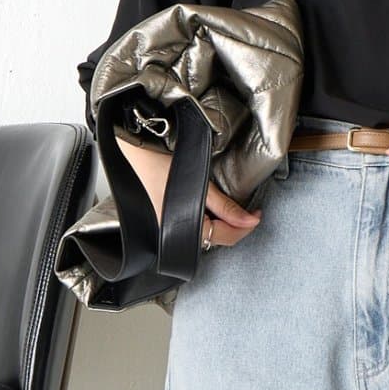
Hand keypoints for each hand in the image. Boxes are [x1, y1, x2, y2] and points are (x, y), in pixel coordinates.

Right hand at [114, 132, 261, 245]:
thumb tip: (249, 221)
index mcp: (182, 229)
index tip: (257, 215)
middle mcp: (172, 233)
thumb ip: (224, 206)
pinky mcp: (164, 220)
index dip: (245, 227)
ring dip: (220, 224)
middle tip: (247, 211)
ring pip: (204, 234)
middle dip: (234, 227)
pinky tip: (209, 207)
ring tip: (230, 208)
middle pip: (216, 239)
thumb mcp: (198, 183)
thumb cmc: (157, 162)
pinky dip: (205, 220)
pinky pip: (191, 227)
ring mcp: (167, 228)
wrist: (131, 150)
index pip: (225, 237)